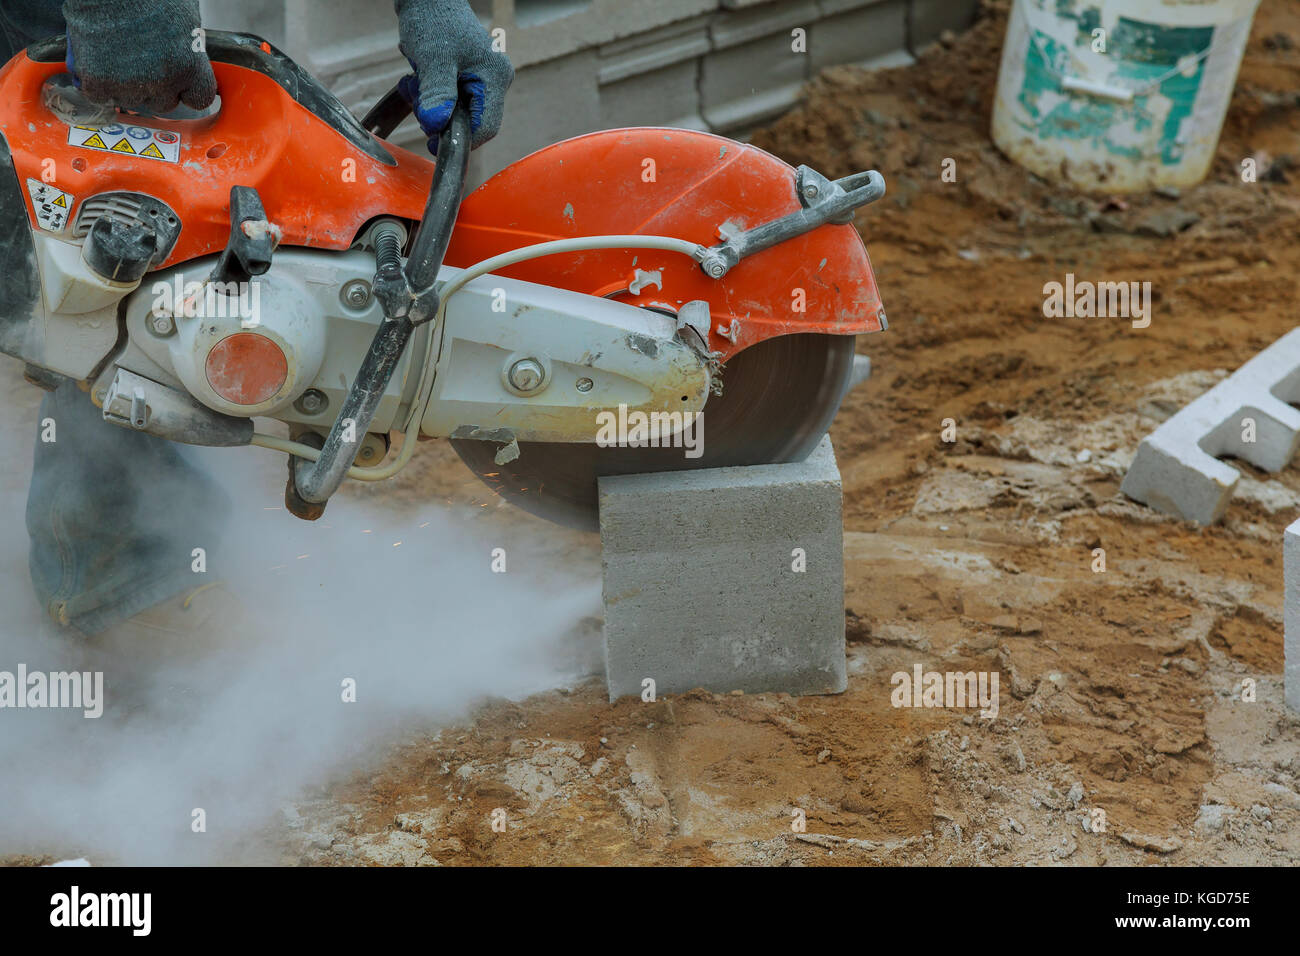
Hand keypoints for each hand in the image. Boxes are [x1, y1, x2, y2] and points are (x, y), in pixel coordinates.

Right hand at [64, 0, 215, 113]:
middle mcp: (165, 81)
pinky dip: (95, 84)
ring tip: (117, 55)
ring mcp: (131, 84)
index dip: (187, 91)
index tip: (179, 83)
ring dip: (124, 86)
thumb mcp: (183, 17)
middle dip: (154, 89)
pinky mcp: (99, 81)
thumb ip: (187, 46)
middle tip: (141, 64)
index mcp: (190, 66)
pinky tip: (96, 62)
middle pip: (163, 104)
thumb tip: (186, 52)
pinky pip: (99, 96)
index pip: (199, 99)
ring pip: (130, 101)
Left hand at [395, 0, 513, 154]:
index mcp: (495, 78)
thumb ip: (437, 93)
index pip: (487, 127)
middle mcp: (494, 81)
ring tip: (415, 84)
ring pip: (458, 113)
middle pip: (472, 122)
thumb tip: (436, 126)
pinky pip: (451, 101)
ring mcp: (481, 80)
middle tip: (418, 102)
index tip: (432, 140)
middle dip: (442, 119)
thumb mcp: (433, 58)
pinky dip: (431, 97)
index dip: (461, 139)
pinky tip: (418, 80)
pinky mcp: (466, 78)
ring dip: (432, 107)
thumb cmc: (433, 19)